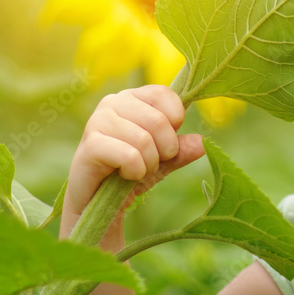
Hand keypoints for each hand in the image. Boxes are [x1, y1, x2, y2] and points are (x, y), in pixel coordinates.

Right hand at [65, 85, 204, 222]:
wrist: (97, 200)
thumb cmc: (129, 172)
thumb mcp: (162, 161)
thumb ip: (182, 150)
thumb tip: (203, 143)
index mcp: (132, 97)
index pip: (164, 94)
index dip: (175, 120)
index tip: (166, 141)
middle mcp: (113, 102)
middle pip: (158, 120)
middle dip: (165, 150)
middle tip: (152, 163)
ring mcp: (98, 121)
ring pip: (144, 140)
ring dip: (149, 164)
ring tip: (137, 170)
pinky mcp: (90, 144)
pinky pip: (130, 155)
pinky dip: (136, 171)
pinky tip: (126, 176)